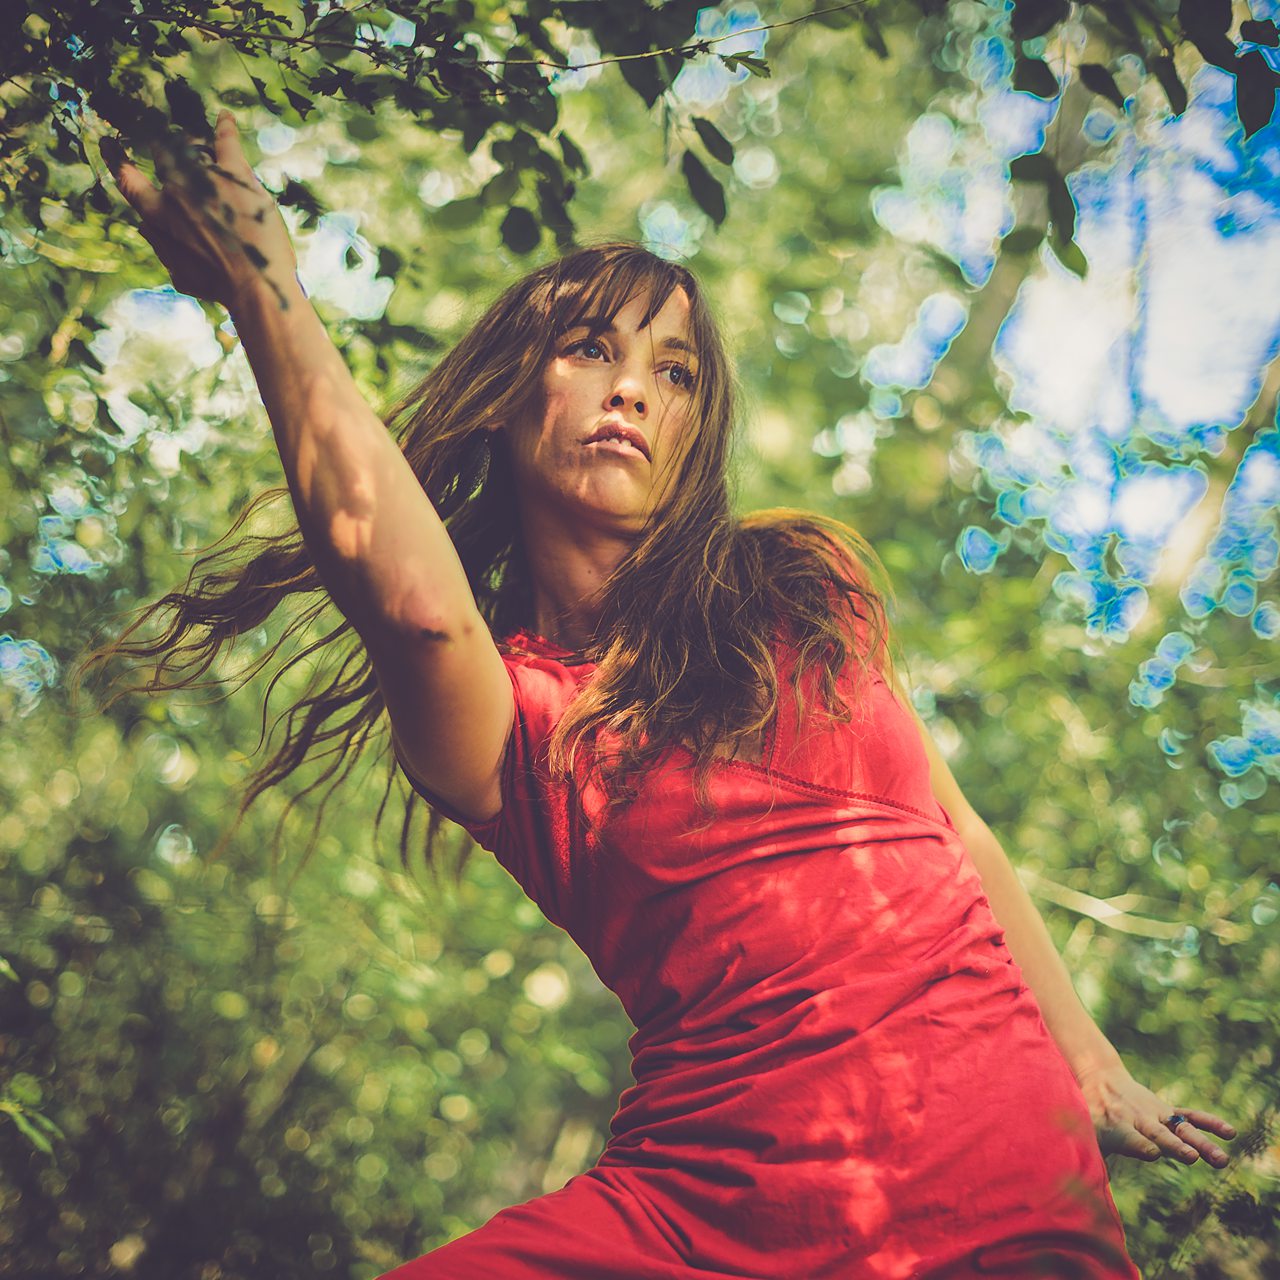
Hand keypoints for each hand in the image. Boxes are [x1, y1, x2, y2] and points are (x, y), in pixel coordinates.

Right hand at [103, 110, 297, 308]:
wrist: (255, 285)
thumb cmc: (219, 287)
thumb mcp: (181, 275)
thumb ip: (161, 248)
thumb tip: (144, 228)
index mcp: (159, 215)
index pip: (129, 180)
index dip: (117, 160)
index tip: (109, 145)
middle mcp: (176, 190)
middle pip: (162, 154)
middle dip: (162, 143)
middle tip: (162, 134)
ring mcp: (205, 178)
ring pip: (193, 146)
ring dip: (194, 141)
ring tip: (195, 135)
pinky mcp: (235, 175)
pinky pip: (226, 142)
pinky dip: (225, 127)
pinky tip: (225, 117)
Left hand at [1076, 1060, 1235, 1168]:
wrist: (1101, 1079)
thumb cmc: (1091, 1116)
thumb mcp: (1084, 1134)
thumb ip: (1087, 1158)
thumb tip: (1083, 1189)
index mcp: (1117, 1127)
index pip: (1131, 1139)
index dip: (1141, 1145)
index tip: (1153, 1152)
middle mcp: (1139, 1119)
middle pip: (1159, 1134)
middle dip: (1174, 1145)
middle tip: (1191, 1157)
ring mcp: (1156, 1114)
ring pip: (1181, 1128)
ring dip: (1202, 1143)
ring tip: (1222, 1160)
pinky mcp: (1168, 1110)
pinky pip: (1191, 1116)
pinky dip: (1209, 1123)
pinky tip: (1230, 1133)